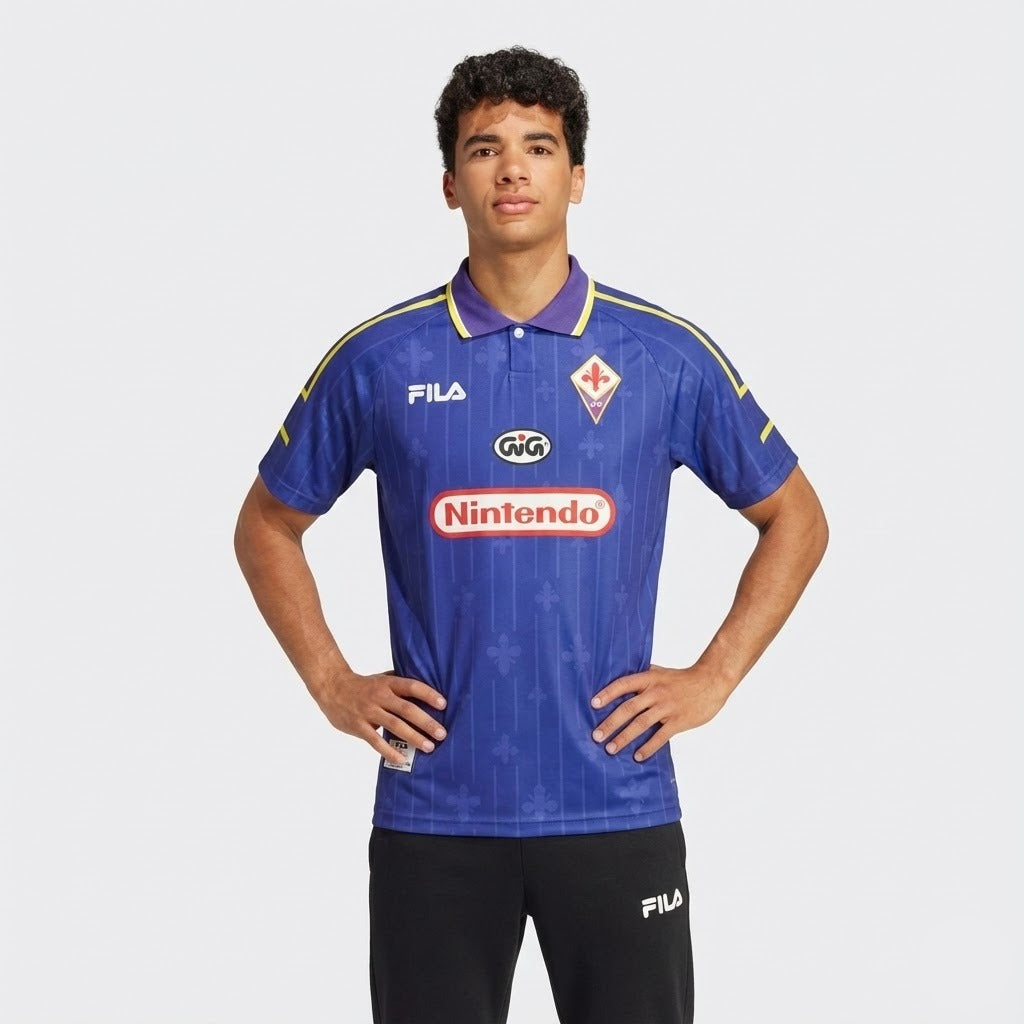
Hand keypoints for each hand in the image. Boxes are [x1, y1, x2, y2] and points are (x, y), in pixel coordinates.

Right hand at [314, 669, 447, 765]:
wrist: (332, 688)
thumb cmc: (363, 685)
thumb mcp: (382, 679)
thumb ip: (401, 686)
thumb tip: (429, 692)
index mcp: (388, 684)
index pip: (411, 687)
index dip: (428, 694)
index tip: (444, 705)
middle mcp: (379, 697)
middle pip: (406, 709)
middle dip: (426, 722)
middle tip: (442, 733)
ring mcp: (369, 712)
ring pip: (394, 726)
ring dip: (413, 737)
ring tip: (429, 747)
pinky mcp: (359, 726)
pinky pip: (376, 741)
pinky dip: (389, 751)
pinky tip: (401, 759)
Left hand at [590, 663, 728, 761]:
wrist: (711, 682)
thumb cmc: (683, 679)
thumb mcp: (660, 672)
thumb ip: (643, 677)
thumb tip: (620, 682)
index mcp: (649, 679)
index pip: (623, 684)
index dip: (608, 694)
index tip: (593, 704)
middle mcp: (656, 692)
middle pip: (628, 708)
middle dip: (610, 723)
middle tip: (596, 735)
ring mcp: (667, 707)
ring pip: (641, 724)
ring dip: (624, 737)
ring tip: (610, 749)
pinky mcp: (679, 721)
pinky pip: (660, 736)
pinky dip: (648, 747)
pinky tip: (637, 756)